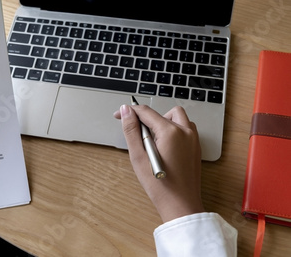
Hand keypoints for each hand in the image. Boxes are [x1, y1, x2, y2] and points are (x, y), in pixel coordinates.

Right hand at [115, 104, 203, 222]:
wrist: (181, 205)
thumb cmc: (160, 186)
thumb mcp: (138, 157)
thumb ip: (131, 130)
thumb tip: (126, 112)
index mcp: (171, 132)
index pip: (146, 112)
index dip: (130, 111)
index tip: (119, 115)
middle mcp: (185, 131)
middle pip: (161, 112)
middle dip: (147, 118)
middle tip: (137, 134)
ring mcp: (193, 139)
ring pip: (176, 117)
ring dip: (162, 122)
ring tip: (152, 140)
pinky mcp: (196, 147)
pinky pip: (184, 128)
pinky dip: (172, 129)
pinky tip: (163, 146)